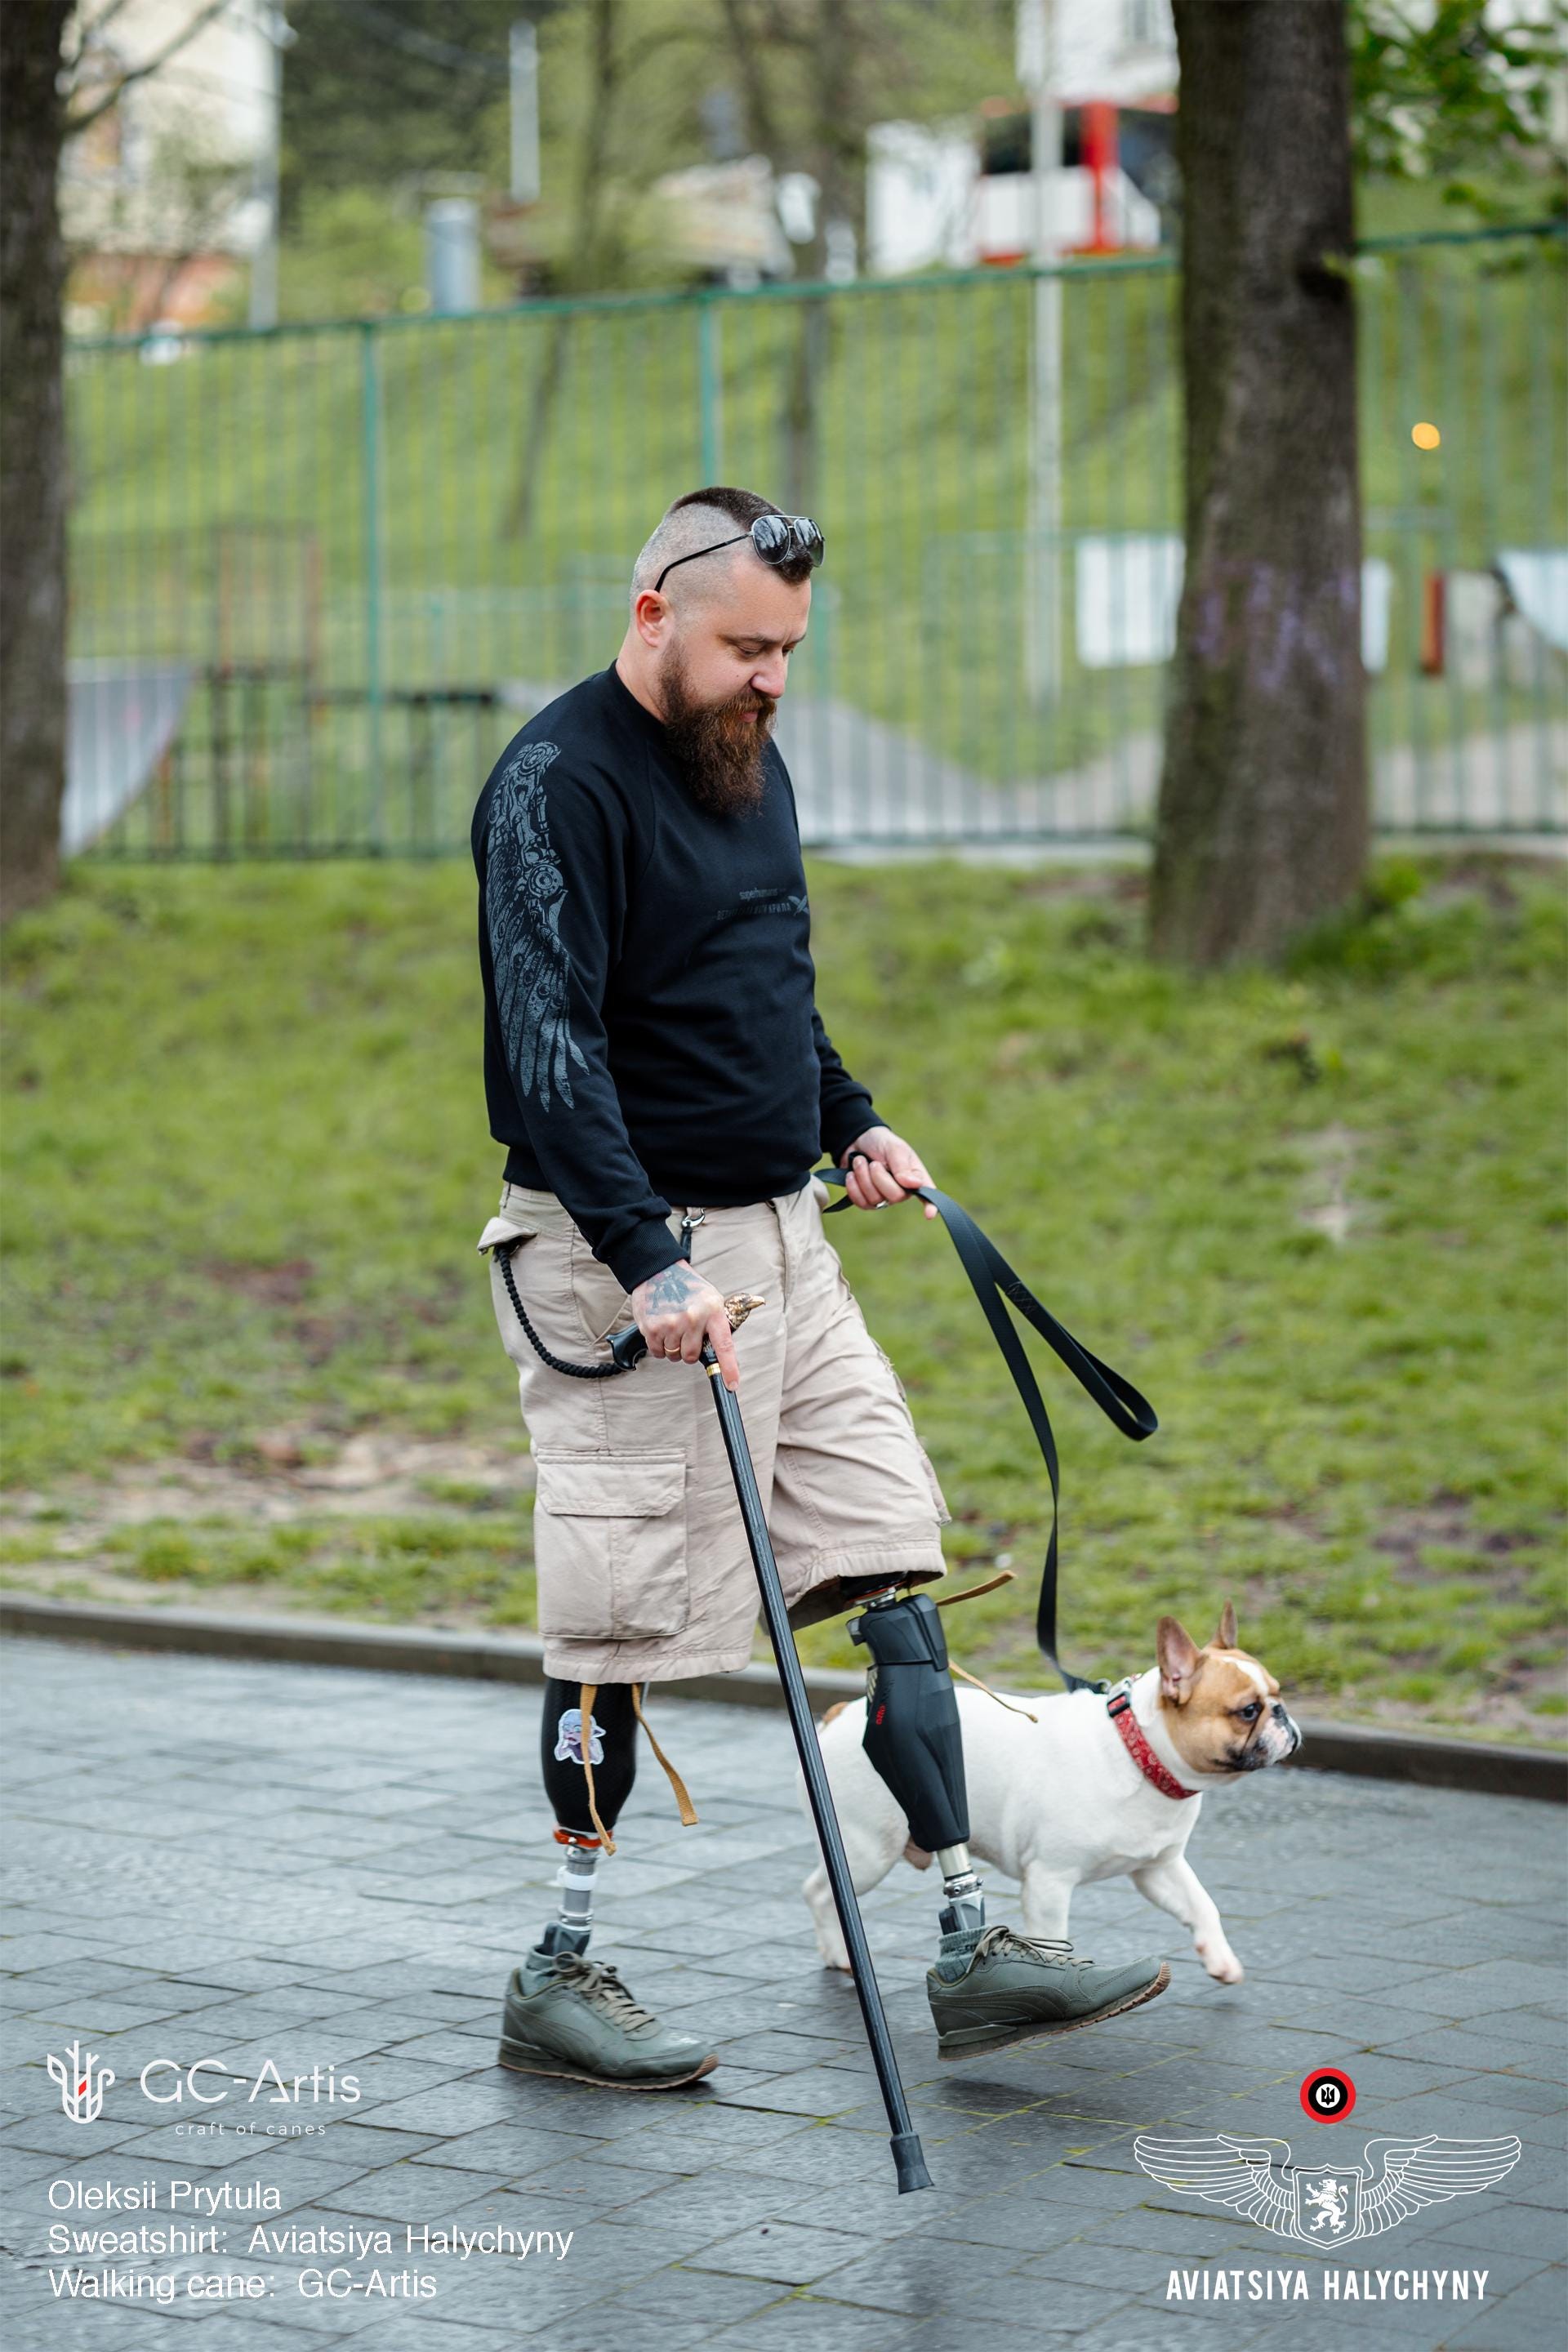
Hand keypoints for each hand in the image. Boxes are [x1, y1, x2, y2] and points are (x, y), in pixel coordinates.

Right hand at [631, 1258, 740, 1390]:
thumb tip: (720, 1351)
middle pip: (691, 1356)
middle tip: (685, 1333)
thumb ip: (717, 1324)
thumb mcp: (711, 1300)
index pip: (724, 1345)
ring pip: (673, 1355)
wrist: (659, 1270)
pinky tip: (660, 1328)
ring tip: (672, 1325)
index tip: (731, 1384)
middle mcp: (692, 1319)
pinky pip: (657, 1352)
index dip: (729, 1368)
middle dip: (688, 1350)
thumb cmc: (687, 1287)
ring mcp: (671, 1324)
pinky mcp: (652, 1327)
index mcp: (712, 1312)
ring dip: (672, 1347)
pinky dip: (658, 1346)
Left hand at [839, 1127, 938, 1218]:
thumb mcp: (894, 1148)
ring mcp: (885, 1198)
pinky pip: (861, 1203)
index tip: (929, 1214)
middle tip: (874, 1163)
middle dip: (879, 1177)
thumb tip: (914, 1184)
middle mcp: (903, 1190)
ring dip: (863, 1177)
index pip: (927, 1192)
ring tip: (860, 1161)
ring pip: (875, 1199)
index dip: (930, 1205)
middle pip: (895, 1196)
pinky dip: (853, 1187)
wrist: (857, 1141)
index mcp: (915, 1176)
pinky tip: (851, 1175)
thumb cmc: (881, 1143)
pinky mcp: (868, 1201)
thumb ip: (902, 1165)